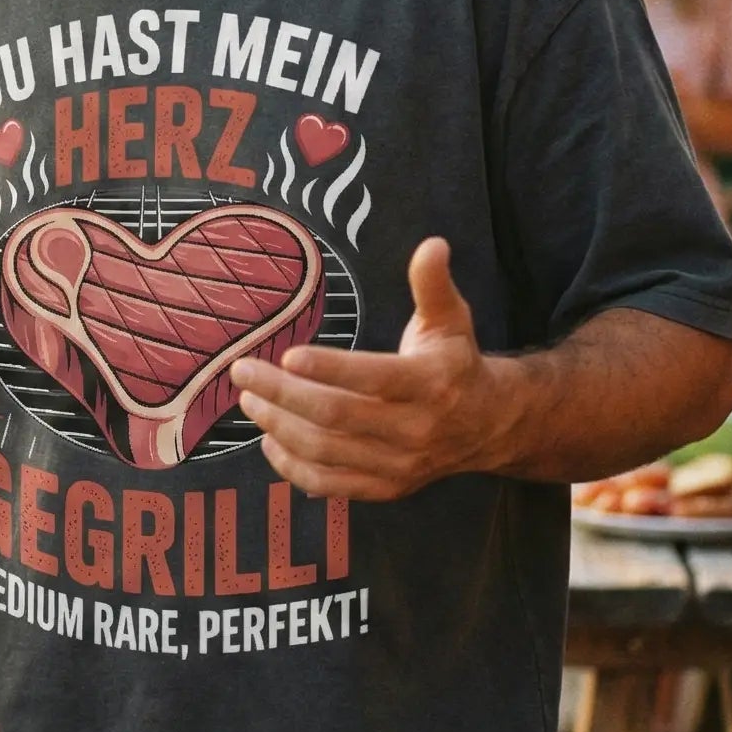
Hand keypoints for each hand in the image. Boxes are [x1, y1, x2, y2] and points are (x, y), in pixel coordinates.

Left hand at [230, 237, 507, 500]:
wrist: (487, 425)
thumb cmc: (454, 363)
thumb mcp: (451, 319)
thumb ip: (433, 284)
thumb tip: (432, 244)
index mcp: (431, 384)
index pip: (373, 378)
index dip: (328, 368)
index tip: (287, 353)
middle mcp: (415, 429)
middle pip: (336, 416)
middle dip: (282, 393)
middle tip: (244, 370)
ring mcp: (399, 464)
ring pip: (326, 452)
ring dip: (278, 426)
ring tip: (249, 399)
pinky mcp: (385, 487)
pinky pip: (329, 484)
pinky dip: (292, 467)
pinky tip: (269, 439)